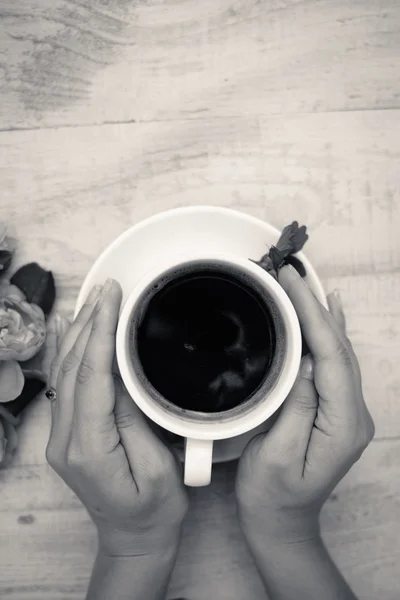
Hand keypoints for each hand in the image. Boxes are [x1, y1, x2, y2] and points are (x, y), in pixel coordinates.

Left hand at [45, 280, 188, 557]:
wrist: (134, 538)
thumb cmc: (153, 511)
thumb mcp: (158, 468)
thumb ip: (136, 419)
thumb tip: (124, 373)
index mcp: (90, 448)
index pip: (92, 375)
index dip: (101, 332)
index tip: (112, 299)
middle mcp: (66, 439)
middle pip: (72, 367)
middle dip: (89, 322)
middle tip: (108, 289)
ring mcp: (62, 436)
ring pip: (64, 371)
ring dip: (79, 332)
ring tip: (96, 300)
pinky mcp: (68, 432)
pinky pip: (63, 383)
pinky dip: (66, 351)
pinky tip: (66, 329)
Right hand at [235, 264, 374, 543]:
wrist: (281, 523)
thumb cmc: (272, 496)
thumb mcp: (274, 454)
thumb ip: (295, 406)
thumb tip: (304, 361)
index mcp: (342, 424)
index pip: (330, 356)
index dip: (311, 315)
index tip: (290, 284)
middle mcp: (353, 414)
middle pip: (338, 347)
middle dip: (314, 306)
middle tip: (290, 273)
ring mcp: (347, 412)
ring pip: (338, 351)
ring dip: (321, 314)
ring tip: (305, 282)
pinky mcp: (334, 410)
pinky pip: (334, 363)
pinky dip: (329, 333)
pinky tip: (329, 312)